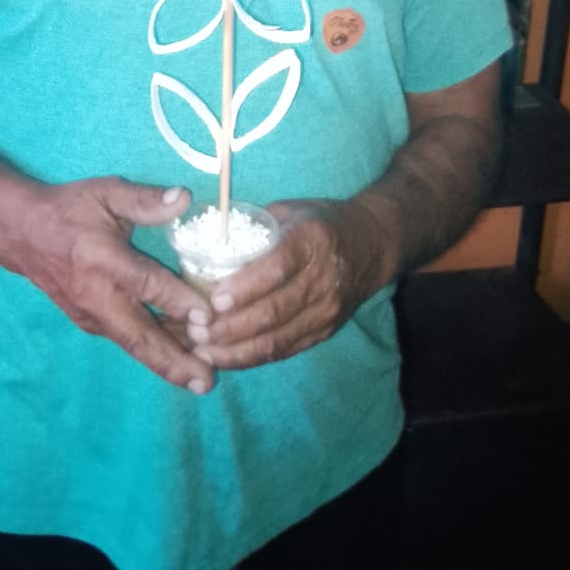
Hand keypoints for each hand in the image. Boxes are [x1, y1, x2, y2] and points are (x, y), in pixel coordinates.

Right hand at [14, 178, 218, 394]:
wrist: (22, 234)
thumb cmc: (70, 210)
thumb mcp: (106, 193)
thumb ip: (145, 200)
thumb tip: (184, 198)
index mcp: (104, 261)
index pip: (146, 285)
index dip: (178, 301)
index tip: (208, 317)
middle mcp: (98, 296)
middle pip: (139, 335)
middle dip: (174, 360)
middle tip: (208, 380)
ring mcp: (92, 315)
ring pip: (134, 345)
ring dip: (167, 365)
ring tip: (201, 383)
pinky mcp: (90, 323)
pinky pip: (127, 340)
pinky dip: (153, 353)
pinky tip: (180, 360)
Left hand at [185, 198, 393, 371]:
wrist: (372, 244)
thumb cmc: (322, 222)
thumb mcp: (290, 212)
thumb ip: (254, 229)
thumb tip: (207, 246)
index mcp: (311, 241)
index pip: (277, 269)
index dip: (245, 287)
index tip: (215, 300)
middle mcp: (322, 279)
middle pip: (274, 311)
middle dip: (231, 327)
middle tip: (196, 330)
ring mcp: (326, 310)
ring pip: (277, 339)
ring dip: (236, 350)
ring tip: (202, 350)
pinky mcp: (324, 331)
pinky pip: (284, 350)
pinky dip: (252, 357)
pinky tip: (225, 357)